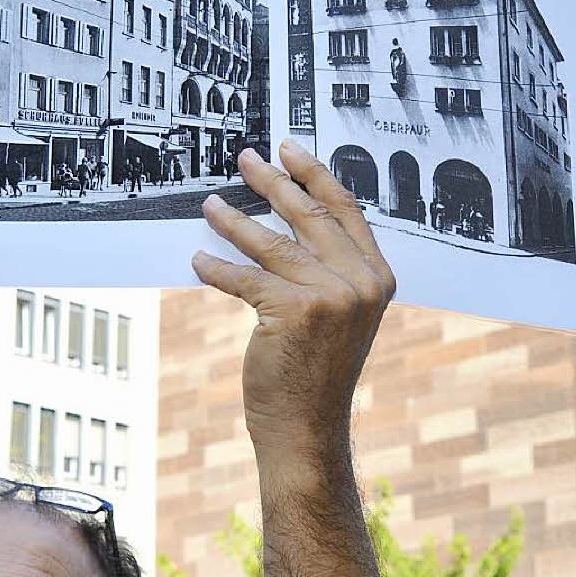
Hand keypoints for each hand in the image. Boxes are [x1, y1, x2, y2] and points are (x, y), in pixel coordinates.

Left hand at [192, 140, 395, 452]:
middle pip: (309, 215)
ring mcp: (330, 296)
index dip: (314, 174)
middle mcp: (360, 282)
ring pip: (272, 243)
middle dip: (274, 182)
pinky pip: (245, 278)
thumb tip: (287, 222)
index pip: (344, 210)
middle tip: (246, 159)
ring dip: (235, 221)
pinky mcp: (293, 311)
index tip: (288, 150)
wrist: (307, 426)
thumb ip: (329, 270)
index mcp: (376, 277)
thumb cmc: (315, 372)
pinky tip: (199, 260)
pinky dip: (217, 269)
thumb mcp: (339, 315)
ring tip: (211, 205)